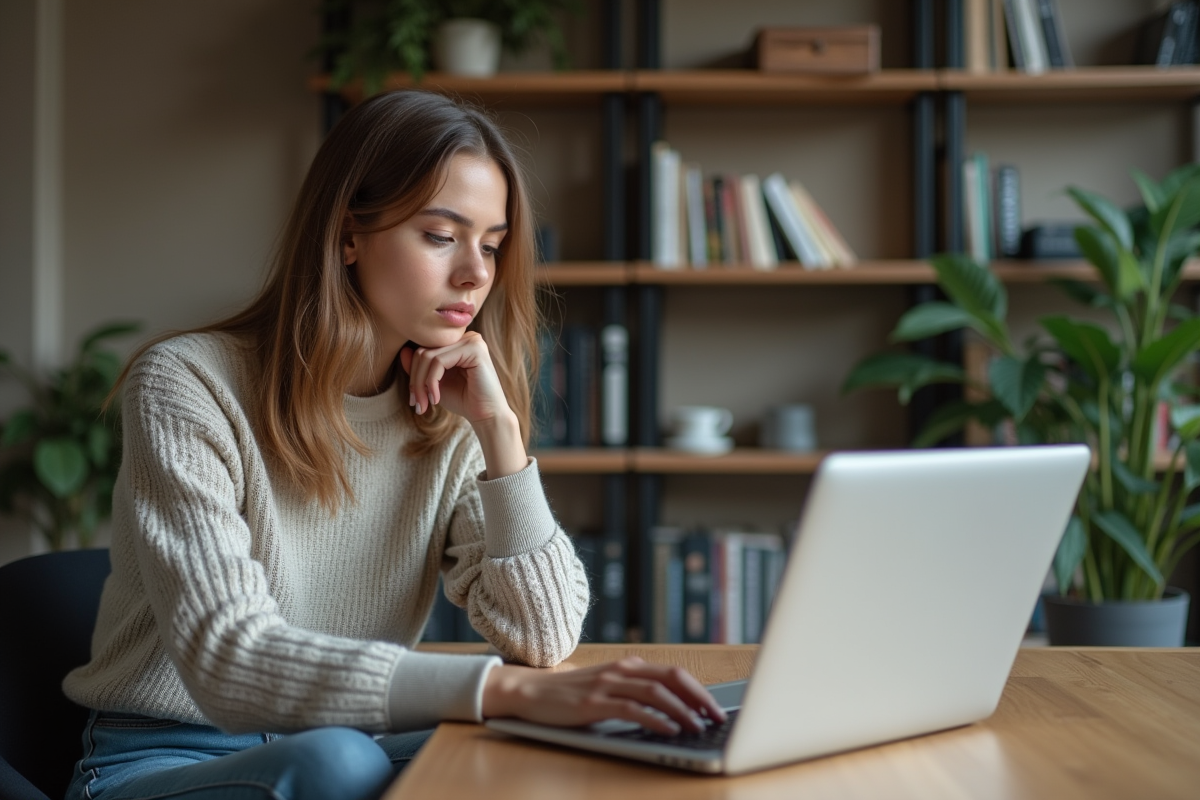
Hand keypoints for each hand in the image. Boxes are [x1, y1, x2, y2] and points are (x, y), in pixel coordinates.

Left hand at [400, 333, 507, 423]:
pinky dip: (431, 382)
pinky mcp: (474, 348)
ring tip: (424, 404)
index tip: (413, 399)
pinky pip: (439, 362)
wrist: (487, 416)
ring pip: (428, 357)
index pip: (423, 349)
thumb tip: (403, 351)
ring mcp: (471, 340)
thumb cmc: (464, 400)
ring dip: (421, 384)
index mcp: (457, 343)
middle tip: (416, 404)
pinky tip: (436, 398)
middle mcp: (465, 337)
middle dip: (415, 381)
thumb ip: (419, 368)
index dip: (413, 374)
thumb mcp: (435, 383)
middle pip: (423, 351)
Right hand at [481, 656, 727, 735]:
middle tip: (717, 718)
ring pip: (655, 693)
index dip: (698, 690)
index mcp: (628, 665)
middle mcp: (621, 670)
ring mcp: (607, 684)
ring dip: (682, 710)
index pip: (673, 673)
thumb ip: (633, 691)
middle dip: (699, 698)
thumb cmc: (569, 694)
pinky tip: (669, 730)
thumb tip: (670, 710)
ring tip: (698, 727)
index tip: (715, 708)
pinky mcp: (593, 703)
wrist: (529, 691)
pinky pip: (632, 709)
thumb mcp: (606, 686)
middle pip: (672, 678)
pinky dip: (655, 719)